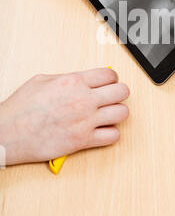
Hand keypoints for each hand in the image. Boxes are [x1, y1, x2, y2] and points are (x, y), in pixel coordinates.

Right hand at [0, 68, 129, 165]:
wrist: (8, 133)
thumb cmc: (21, 108)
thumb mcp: (42, 80)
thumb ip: (67, 77)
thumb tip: (82, 78)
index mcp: (74, 81)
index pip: (110, 75)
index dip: (112, 79)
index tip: (109, 83)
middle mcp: (84, 99)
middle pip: (122, 92)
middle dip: (119, 93)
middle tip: (113, 97)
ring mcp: (86, 121)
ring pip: (123, 113)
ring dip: (118, 113)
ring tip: (109, 114)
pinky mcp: (83, 140)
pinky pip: (113, 136)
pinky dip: (111, 134)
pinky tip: (102, 131)